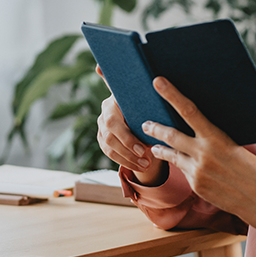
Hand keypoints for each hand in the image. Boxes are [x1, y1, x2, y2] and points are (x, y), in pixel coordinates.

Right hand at [95, 67, 167, 185]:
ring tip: (146, 165)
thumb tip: (154, 88)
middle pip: (110, 135)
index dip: (127, 137)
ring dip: (128, 158)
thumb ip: (150, 95)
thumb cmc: (149, 100)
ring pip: (109, 146)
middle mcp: (105, 110)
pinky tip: (140, 168)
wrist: (141, 106)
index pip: (113, 120)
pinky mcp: (102, 137)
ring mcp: (101, 125)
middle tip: (146, 157)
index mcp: (115, 98)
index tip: (144, 149)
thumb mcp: (150, 97)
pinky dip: (125, 162)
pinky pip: (109, 153)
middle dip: (129, 149)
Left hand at [143, 76, 255, 230]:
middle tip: (144, 122)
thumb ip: (217, 139)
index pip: (189, 111)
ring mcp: (198, 172)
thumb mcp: (239, 148)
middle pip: (171, 135)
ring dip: (160, 148)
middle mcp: (204, 154)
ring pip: (172, 155)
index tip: (158, 82)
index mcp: (217, 138)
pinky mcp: (197, 187)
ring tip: (153, 144)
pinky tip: (177, 161)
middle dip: (155, 128)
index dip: (172, 95)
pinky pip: (184, 171)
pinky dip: (180, 164)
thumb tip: (200, 129)